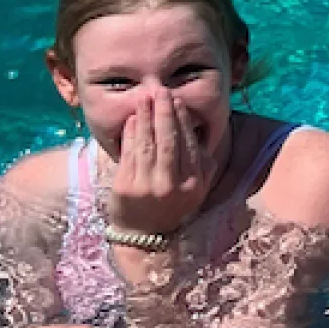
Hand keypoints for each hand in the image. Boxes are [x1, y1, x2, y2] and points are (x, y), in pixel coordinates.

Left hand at [107, 90, 216, 234]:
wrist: (145, 235)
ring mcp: (148, 186)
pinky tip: (132, 120)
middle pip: (168, 141)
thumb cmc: (171, 205)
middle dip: (164, 113)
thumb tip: (195, 130)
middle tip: (160, 92)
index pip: (188, 144)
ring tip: (143, 99)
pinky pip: (129, 154)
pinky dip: (130, 134)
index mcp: (193, 184)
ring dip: (145, 118)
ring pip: (147, 144)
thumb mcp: (195, 189)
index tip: (176, 101)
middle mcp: (172, 185)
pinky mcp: (126, 187)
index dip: (182, 120)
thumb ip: (202, 164)